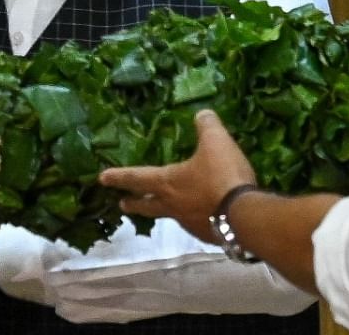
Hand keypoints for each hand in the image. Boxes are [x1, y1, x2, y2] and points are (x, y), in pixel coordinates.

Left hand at [98, 109, 256, 242]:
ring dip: (164, 212)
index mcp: (168, 182)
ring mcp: (190, 223)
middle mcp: (174, 205)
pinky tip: (202, 218)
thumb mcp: (216, 142)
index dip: (119, 176)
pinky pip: (196, 225)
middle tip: (122, 204)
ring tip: (165, 210)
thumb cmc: (223, 176)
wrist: (247, 216)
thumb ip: (207, 125)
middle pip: (147, 205)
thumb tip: (202, 114)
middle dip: (134, 203)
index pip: (136, 177)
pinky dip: (195, 220)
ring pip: (171, 217)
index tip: (101, 179)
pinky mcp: (209, 235)